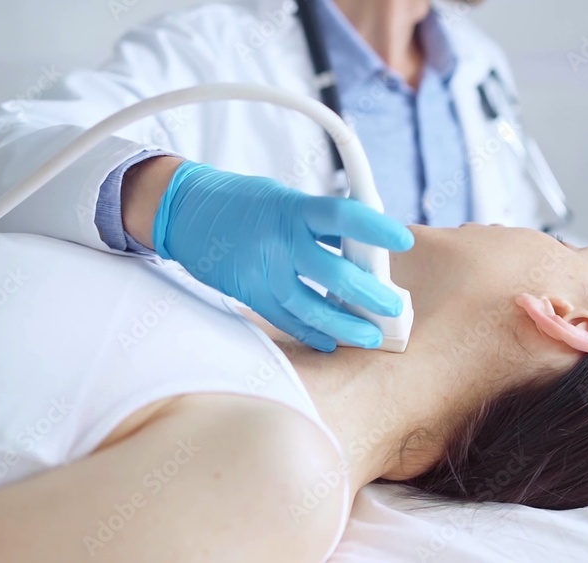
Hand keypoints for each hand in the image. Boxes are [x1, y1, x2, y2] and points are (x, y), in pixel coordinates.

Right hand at [140, 160, 413, 351]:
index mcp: (293, 208)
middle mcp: (278, 240)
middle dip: (369, 294)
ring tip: (370, 336)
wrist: (183, 210)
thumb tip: (365, 247)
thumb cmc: (245, 202)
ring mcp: (260, 270)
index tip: (403, 241)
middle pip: (334, 273)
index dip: (375, 228)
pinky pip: (284, 319)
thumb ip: (320, 224)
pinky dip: (310, 332)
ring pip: (309, 306)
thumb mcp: (284, 199)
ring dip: (343, 324)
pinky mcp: (247, 292)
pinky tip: (332, 342)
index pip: (342, 216)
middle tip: (393, 307)